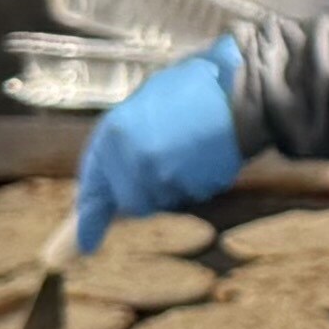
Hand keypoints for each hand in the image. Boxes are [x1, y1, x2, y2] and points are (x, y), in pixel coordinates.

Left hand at [71, 39, 245, 255]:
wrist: (241, 89)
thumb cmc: (197, 86)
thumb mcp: (147, 100)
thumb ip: (125, 137)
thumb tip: (113, 174)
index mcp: (113, 132)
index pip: (94, 183)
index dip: (91, 215)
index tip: (87, 241)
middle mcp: (131, 158)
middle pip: (132, 202)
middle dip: (147, 193)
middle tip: (168, 165)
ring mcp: (161, 174)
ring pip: (162, 200)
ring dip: (174, 187)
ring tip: (192, 151)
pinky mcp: (190, 186)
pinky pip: (190, 194)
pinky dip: (199, 182)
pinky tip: (208, 155)